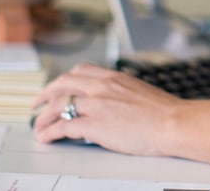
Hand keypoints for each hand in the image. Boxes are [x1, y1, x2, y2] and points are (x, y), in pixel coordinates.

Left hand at [30, 63, 186, 155]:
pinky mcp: (93, 124)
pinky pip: (62, 126)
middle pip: (62, 84)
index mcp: (114, 77)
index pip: (81, 71)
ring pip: (58, 105)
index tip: (58, 87)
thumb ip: (122, 94)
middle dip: (45, 94)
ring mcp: (96, 104)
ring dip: (43, 117)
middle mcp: (101, 87)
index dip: (64, 80)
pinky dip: (49, 132)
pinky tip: (46, 138)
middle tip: (36, 104)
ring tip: (38, 127)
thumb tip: (115, 104)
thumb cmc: (165, 113)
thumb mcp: (141, 92)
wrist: (173, 123)